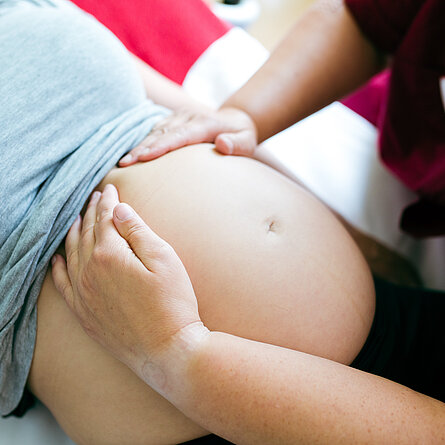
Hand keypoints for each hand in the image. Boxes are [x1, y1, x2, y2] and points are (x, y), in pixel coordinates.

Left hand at [51, 184, 204, 385]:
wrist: (167, 350)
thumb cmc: (173, 303)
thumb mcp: (164, 259)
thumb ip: (138, 231)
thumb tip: (119, 210)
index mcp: (110, 255)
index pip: (105, 219)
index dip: (109, 201)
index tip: (111, 188)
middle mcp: (89, 272)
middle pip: (87, 233)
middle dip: (92, 212)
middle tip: (96, 197)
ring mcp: (83, 294)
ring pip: (71, 254)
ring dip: (74, 233)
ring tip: (78, 219)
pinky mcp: (83, 313)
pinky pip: (62, 284)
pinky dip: (58, 268)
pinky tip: (58, 259)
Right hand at [119, 106, 257, 165]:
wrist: (235, 120)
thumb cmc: (242, 136)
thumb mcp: (247, 141)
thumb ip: (238, 144)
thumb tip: (222, 144)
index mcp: (205, 123)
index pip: (180, 135)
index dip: (161, 146)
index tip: (144, 156)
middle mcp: (188, 117)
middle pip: (163, 133)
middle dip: (142, 148)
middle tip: (125, 165)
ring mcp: (179, 117)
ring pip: (155, 132)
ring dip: (139, 146)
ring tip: (123, 164)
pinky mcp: (173, 121)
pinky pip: (156, 131)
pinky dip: (143, 143)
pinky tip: (131, 156)